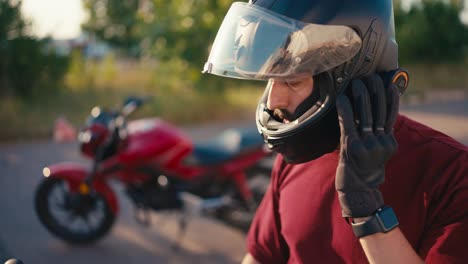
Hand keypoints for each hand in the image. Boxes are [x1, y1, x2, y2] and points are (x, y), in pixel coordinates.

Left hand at [335, 74, 398, 217]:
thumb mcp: (375, 151)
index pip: (391, 114)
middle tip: (371, 76)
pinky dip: (346, 109)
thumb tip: (369, 113)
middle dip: (375, 91)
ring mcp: (368, 145)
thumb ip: (376, 134)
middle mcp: (381, 142)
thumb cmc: (363, 168)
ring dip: (361, 96)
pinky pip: (349, 124)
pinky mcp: (353, 147)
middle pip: (379, 111)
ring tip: (357, 82)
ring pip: (366, 115)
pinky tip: (342, 98)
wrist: (358, 190)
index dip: (389, 97)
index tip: (388, 82)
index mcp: (389, 141)